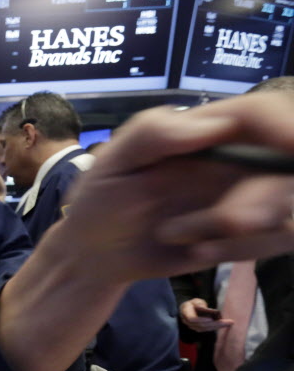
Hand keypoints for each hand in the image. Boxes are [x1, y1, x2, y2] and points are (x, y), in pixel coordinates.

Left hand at [54, 91, 293, 283]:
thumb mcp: (111, 163)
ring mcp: (249, 195)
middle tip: (225, 222)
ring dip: (241, 232)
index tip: (292, 147)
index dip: (286, 127)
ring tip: (181, 238)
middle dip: (263, 198)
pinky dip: (243, 249)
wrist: (96, 255)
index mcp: (208, 130)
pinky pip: (281, 238)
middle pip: (286, 166)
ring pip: (288, 208)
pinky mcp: (251, 232)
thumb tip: (210, 123)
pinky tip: (198, 250)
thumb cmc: (99, 201)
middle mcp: (237, 157)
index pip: (264, 114)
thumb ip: (152, 134)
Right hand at [179, 298, 233, 332]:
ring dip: (217, 326)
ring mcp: (192, 326)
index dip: (201, 320)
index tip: (211, 319)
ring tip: (229, 323)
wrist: (188, 309)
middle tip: (228, 322)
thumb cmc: (193, 304)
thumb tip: (206, 310)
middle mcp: (187, 321)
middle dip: (215, 324)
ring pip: (205, 328)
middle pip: (201, 325)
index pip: (192, 318)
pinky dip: (216, 327)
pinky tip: (224, 325)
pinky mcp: (198, 329)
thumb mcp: (196, 301)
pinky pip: (207, 329)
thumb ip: (200, 304)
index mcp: (185, 312)